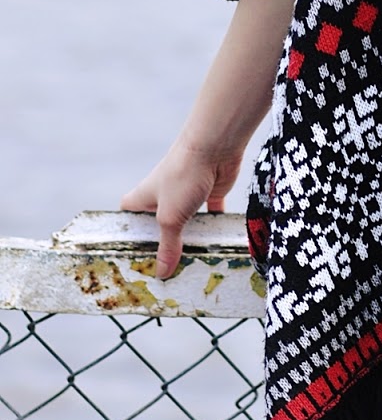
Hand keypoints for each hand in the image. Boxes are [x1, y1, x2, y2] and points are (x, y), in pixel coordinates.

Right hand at [121, 139, 243, 279]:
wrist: (215, 146)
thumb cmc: (182, 175)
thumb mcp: (170, 217)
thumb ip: (167, 245)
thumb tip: (162, 273)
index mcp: (144, 197)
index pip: (128, 214)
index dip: (127, 231)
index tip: (131, 255)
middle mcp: (164, 195)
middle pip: (159, 224)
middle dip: (162, 244)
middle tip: (164, 272)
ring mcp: (187, 193)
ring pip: (186, 222)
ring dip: (189, 238)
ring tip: (191, 266)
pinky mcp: (210, 192)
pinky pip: (211, 215)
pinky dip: (214, 228)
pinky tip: (217, 245)